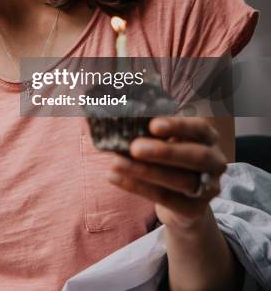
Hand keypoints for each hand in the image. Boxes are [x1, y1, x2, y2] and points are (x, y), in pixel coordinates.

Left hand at [107, 117, 227, 231]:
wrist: (182, 199)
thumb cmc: (169, 158)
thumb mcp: (166, 140)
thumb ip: (152, 131)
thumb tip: (123, 120)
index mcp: (208, 138)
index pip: (199, 128)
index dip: (178, 126)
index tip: (153, 125)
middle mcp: (216, 162)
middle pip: (195, 157)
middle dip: (163, 152)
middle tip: (134, 148)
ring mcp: (209, 188)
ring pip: (180, 180)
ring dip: (144, 171)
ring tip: (116, 163)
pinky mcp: (194, 210)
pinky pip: (165, 198)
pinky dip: (137, 187)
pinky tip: (115, 177)